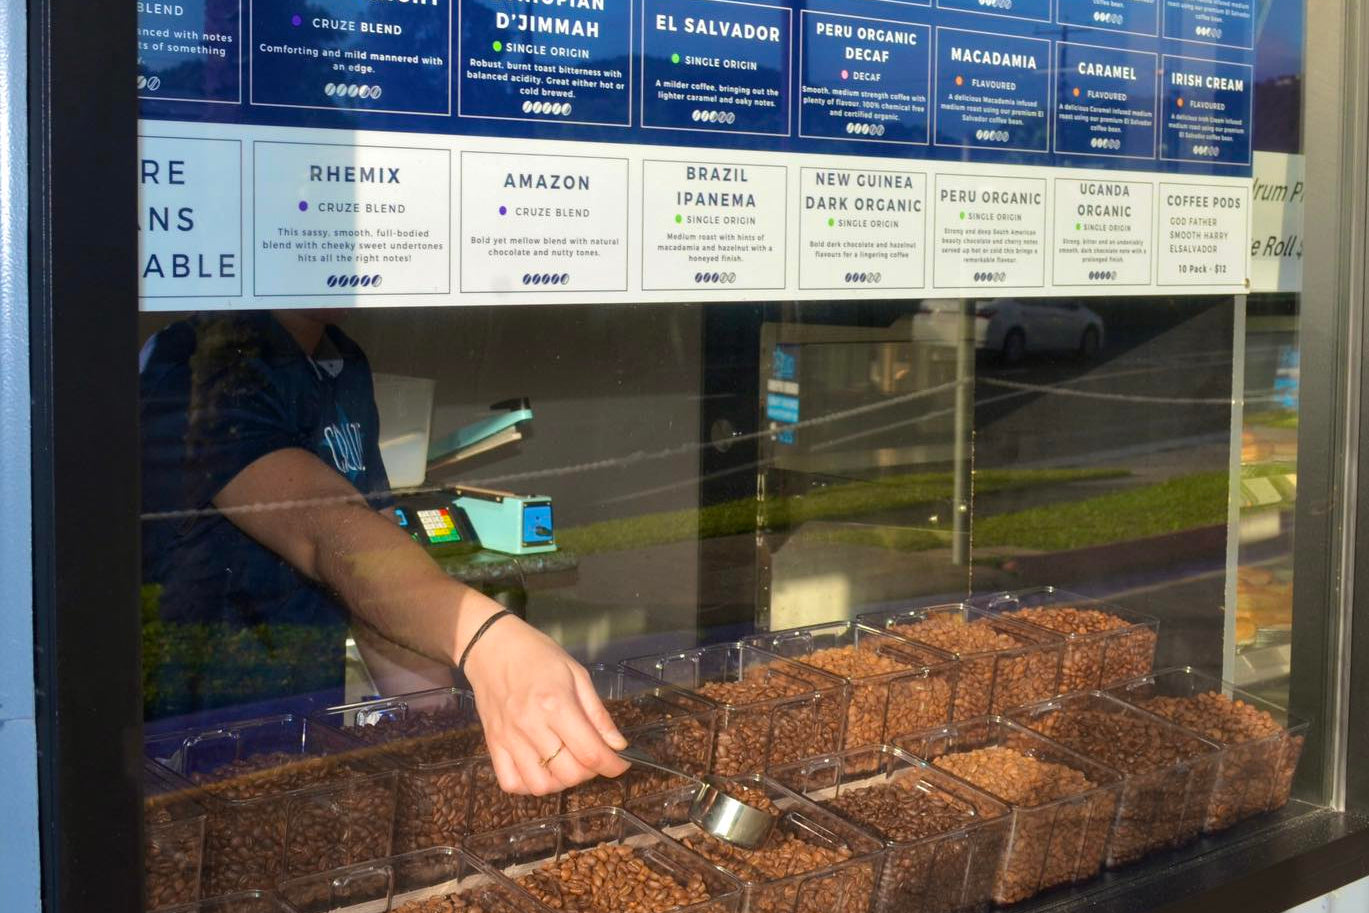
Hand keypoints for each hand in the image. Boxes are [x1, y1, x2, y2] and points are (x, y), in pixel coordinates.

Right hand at [462, 612, 629, 794]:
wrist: (492, 647)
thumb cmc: (538, 655)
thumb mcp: (577, 674)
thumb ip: (598, 714)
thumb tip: (617, 745)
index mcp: (556, 704)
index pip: (590, 752)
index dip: (612, 766)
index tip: (620, 765)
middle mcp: (531, 726)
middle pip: (569, 773)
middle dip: (590, 772)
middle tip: (592, 756)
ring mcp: (509, 738)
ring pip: (541, 786)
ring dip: (561, 782)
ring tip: (566, 763)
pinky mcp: (492, 745)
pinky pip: (511, 783)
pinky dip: (529, 785)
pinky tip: (540, 769)